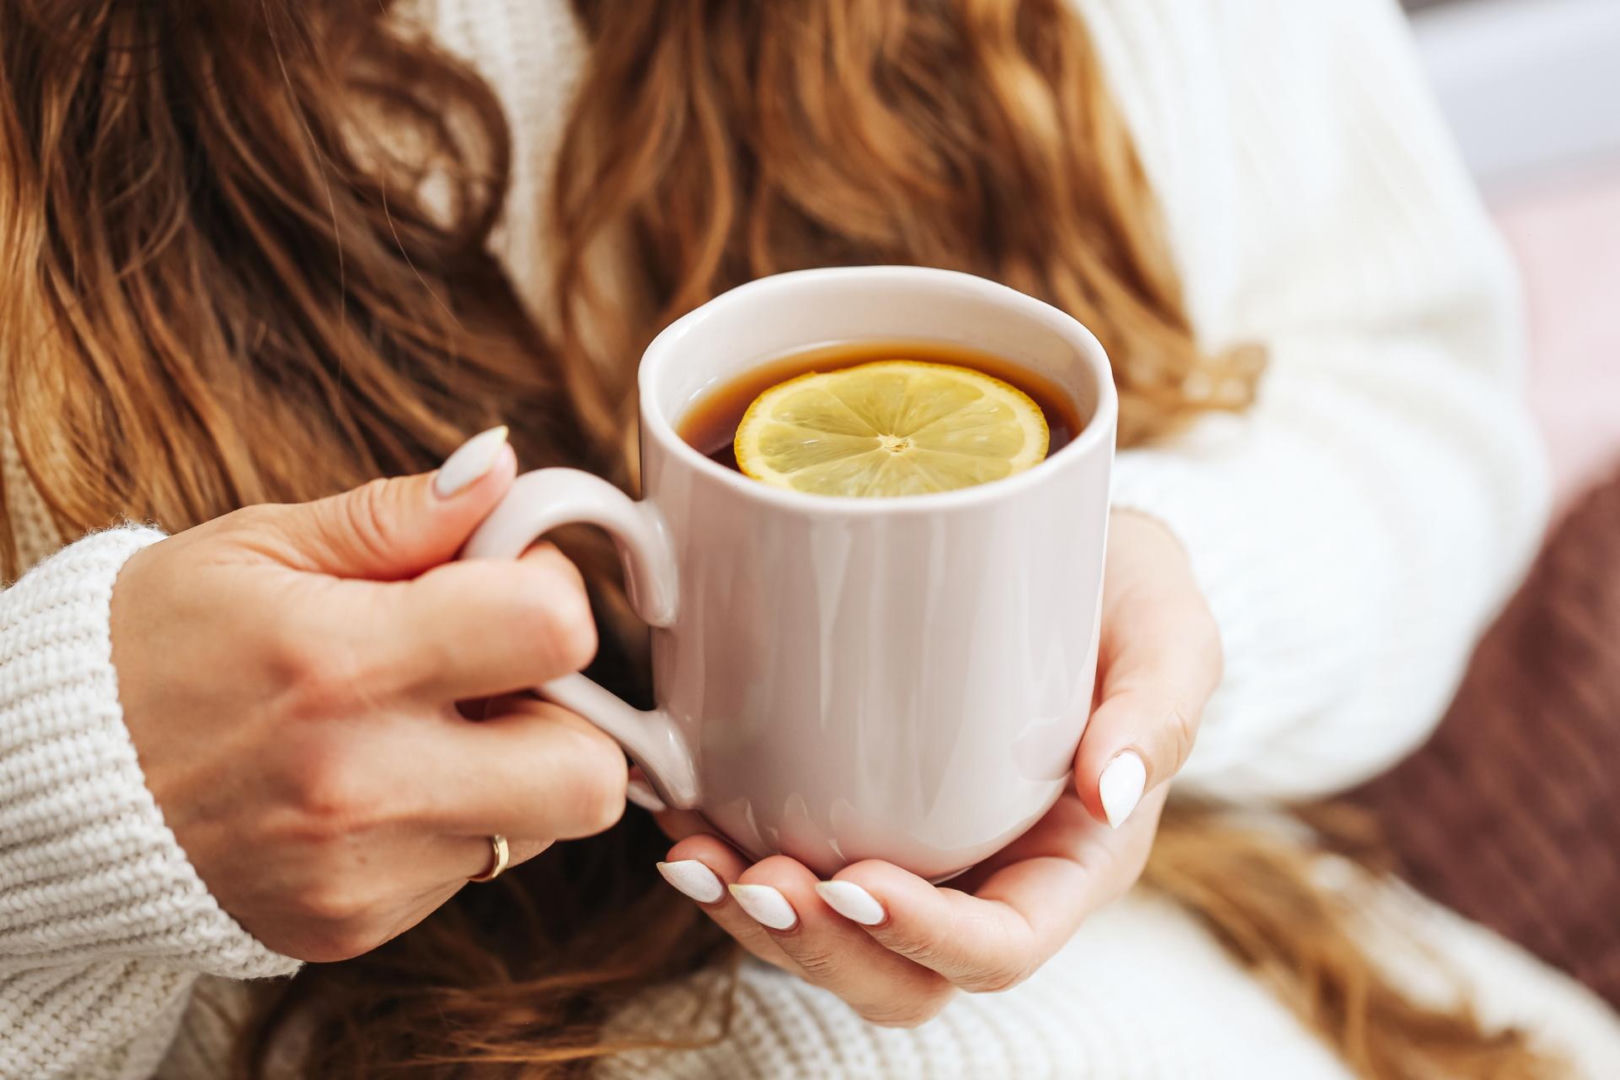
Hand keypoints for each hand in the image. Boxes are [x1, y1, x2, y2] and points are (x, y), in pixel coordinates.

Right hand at [111, 430, 627, 961]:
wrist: (46, 789)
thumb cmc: (158, 645)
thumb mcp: (259, 548)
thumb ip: (398, 515)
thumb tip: (504, 471)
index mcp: (340, 661)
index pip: (555, 630)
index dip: (556, 593)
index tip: (507, 583)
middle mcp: (362, 781)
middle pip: (590, 772)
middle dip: (572, 715)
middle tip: (498, 678)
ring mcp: (362, 870)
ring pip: (542, 825)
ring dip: (515, 768)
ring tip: (422, 726)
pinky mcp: (355, 925)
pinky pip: (472, 869)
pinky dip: (453, 820)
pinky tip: (379, 784)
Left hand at [648, 509, 1219, 1025]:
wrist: (1067, 554)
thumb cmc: (1125, 596)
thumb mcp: (1169, 632)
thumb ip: (1159, 708)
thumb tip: (1111, 790)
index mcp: (1067, 864)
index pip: (999, 949)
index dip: (925, 938)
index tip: (858, 881)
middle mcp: (986, 878)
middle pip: (897, 972)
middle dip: (816, 947)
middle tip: (754, 878)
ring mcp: (917, 851)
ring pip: (828, 937)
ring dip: (753, 913)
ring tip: (695, 852)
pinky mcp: (858, 807)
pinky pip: (791, 865)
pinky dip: (730, 853)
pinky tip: (681, 808)